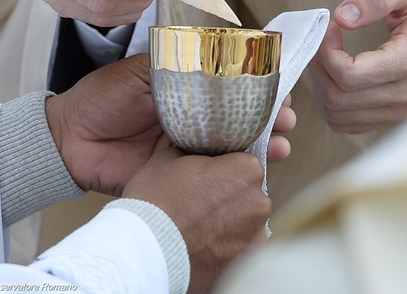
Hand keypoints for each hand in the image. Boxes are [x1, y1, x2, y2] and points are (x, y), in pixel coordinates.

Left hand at [46, 54, 295, 195]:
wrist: (70, 141)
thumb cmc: (101, 98)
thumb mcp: (139, 71)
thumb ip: (173, 60)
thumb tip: (214, 46)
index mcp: (186, 89)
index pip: (231, 84)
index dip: (258, 85)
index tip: (280, 87)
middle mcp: (195, 116)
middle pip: (242, 116)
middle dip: (270, 116)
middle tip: (288, 118)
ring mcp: (191, 146)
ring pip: (235, 144)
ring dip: (264, 143)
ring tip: (282, 142)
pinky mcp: (183, 173)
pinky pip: (215, 171)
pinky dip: (239, 169)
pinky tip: (262, 165)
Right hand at [122, 147, 270, 292]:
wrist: (146, 249)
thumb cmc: (157, 198)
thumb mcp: (169, 158)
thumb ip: (192, 150)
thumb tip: (193, 145)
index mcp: (247, 170)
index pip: (243, 162)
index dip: (223, 169)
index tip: (205, 177)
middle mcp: (260, 201)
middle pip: (247, 193)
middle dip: (228, 197)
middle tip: (198, 203)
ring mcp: (255, 234)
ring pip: (243, 222)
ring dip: (228, 223)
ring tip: (197, 227)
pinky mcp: (246, 261)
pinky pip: (238, 247)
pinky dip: (224, 246)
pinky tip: (201, 244)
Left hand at [308, 0, 406, 132]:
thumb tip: (343, 17)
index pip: (350, 75)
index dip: (326, 54)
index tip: (329, 30)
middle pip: (339, 99)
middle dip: (318, 71)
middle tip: (320, 45)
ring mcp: (406, 110)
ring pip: (339, 115)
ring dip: (320, 88)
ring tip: (325, 59)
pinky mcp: (397, 117)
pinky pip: (347, 123)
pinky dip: (330, 104)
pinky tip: (333, 77)